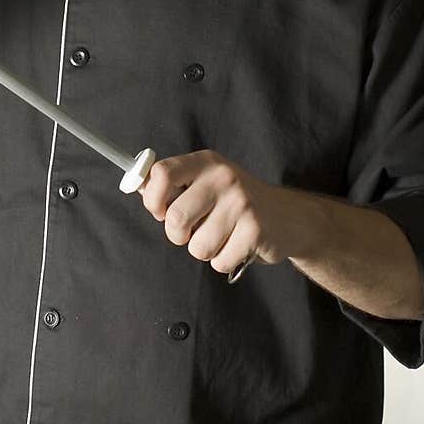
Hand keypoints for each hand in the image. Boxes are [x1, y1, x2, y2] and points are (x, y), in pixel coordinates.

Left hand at [139, 150, 312, 276]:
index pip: (162, 174)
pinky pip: (219, 261)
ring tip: (222, 236)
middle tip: (192, 232)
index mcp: (205, 162)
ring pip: (197, 246)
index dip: (152, 200)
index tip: (160, 211)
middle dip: (178, 235)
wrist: (288, 217)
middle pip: (175, 218)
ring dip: (204, 250)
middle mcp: (223, 177)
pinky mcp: (255, 231)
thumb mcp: (206, 182)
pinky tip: (238, 245)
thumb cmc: (235, 202)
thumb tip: (135, 184)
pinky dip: (224, 260)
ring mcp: (241, 203)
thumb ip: (173, 185)